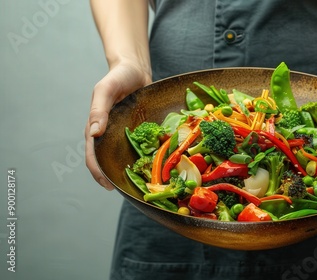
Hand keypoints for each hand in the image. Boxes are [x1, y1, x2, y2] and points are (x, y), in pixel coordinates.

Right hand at [85, 62, 151, 189]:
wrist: (135, 68)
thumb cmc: (118, 76)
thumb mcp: (105, 90)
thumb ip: (98, 110)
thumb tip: (93, 134)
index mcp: (97, 127)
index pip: (93, 155)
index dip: (97, 172)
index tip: (107, 186)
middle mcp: (109, 133)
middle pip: (108, 160)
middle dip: (115, 176)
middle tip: (128, 191)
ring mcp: (123, 133)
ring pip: (124, 155)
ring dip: (130, 169)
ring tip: (142, 184)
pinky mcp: (137, 130)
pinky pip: (140, 146)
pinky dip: (144, 156)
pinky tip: (155, 166)